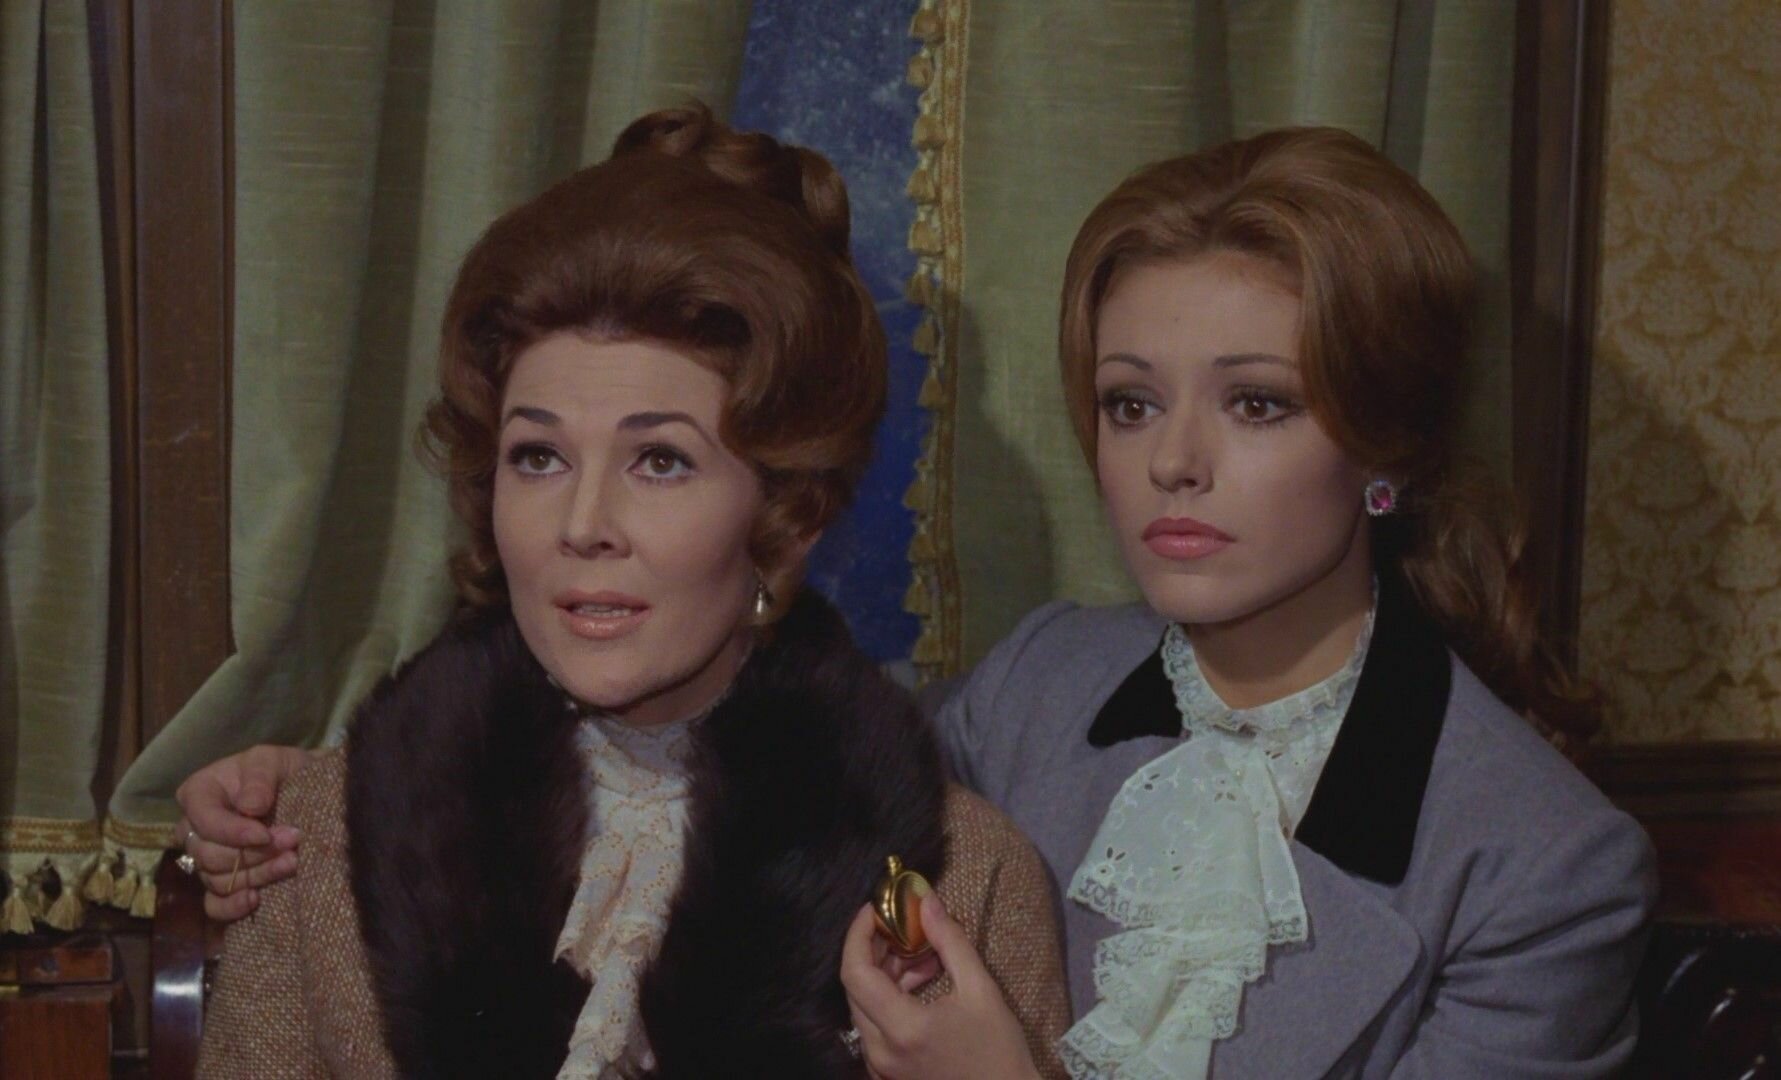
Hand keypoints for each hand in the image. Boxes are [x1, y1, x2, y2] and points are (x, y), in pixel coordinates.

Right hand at [173, 745, 315, 920]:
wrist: (306, 793)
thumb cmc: (284, 772)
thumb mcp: (274, 760)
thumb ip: (260, 777)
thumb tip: (250, 807)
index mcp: (199, 793)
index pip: (204, 820)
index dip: (233, 832)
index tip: (265, 834)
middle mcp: (195, 829)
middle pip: (210, 855)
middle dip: (254, 854)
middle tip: (293, 843)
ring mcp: (206, 859)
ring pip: (217, 880)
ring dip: (257, 876)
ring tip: (292, 863)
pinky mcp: (222, 884)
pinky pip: (214, 905)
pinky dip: (232, 907)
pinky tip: (256, 899)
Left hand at [840, 893, 1038, 1079]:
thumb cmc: (999, 1048)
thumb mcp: (980, 990)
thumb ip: (950, 941)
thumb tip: (925, 900)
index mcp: (902, 1029)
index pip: (855, 972)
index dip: (859, 933)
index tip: (877, 908)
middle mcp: (880, 1051)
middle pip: (855, 988)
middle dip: (875, 950)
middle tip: (903, 928)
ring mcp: (880, 1067)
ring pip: (864, 1007)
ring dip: (884, 974)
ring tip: (923, 957)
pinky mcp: (886, 1073)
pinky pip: (874, 1027)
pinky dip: (889, 999)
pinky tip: (919, 985)